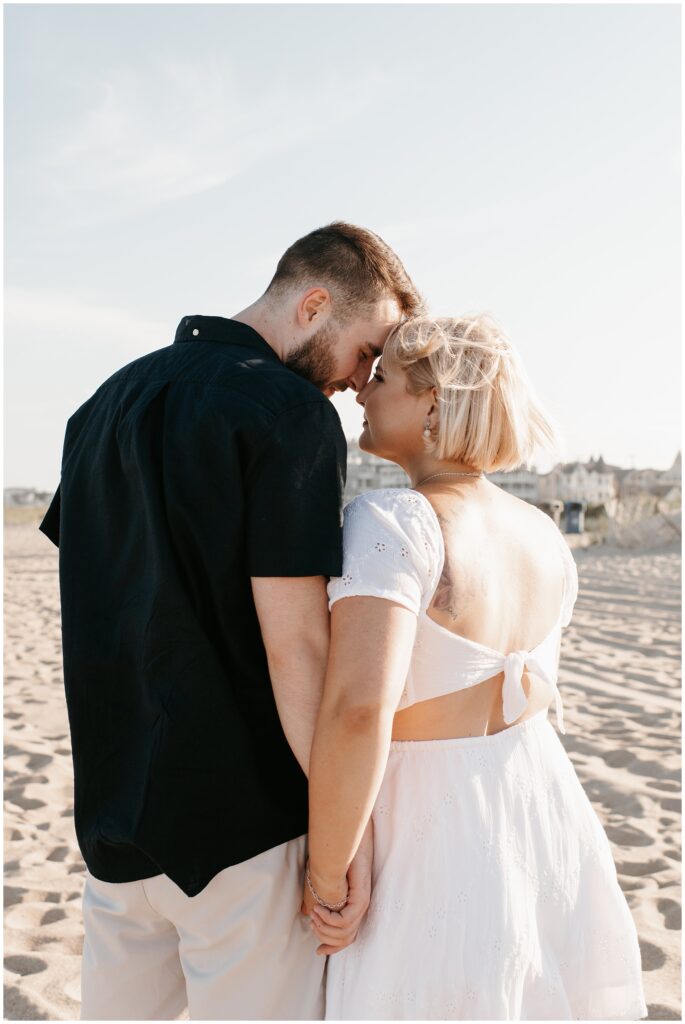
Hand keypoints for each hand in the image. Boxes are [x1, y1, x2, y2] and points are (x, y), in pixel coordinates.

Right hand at [301, 821, 373, 955]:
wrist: (345, 842)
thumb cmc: (333, 860)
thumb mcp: (321, 885)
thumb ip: (318, 901)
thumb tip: (308, 916)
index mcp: (353, 908)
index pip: (347, 938)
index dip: (333, 948)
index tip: (318, 951)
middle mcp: (360, 909)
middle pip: (346, 940)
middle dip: (325, 937)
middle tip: (312, 923)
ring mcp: (363, 904)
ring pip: (345, 933)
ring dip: (324, 927)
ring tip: (314, 914)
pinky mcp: (362, 899)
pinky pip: (344, 921)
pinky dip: (328, 919)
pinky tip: (319, 909)